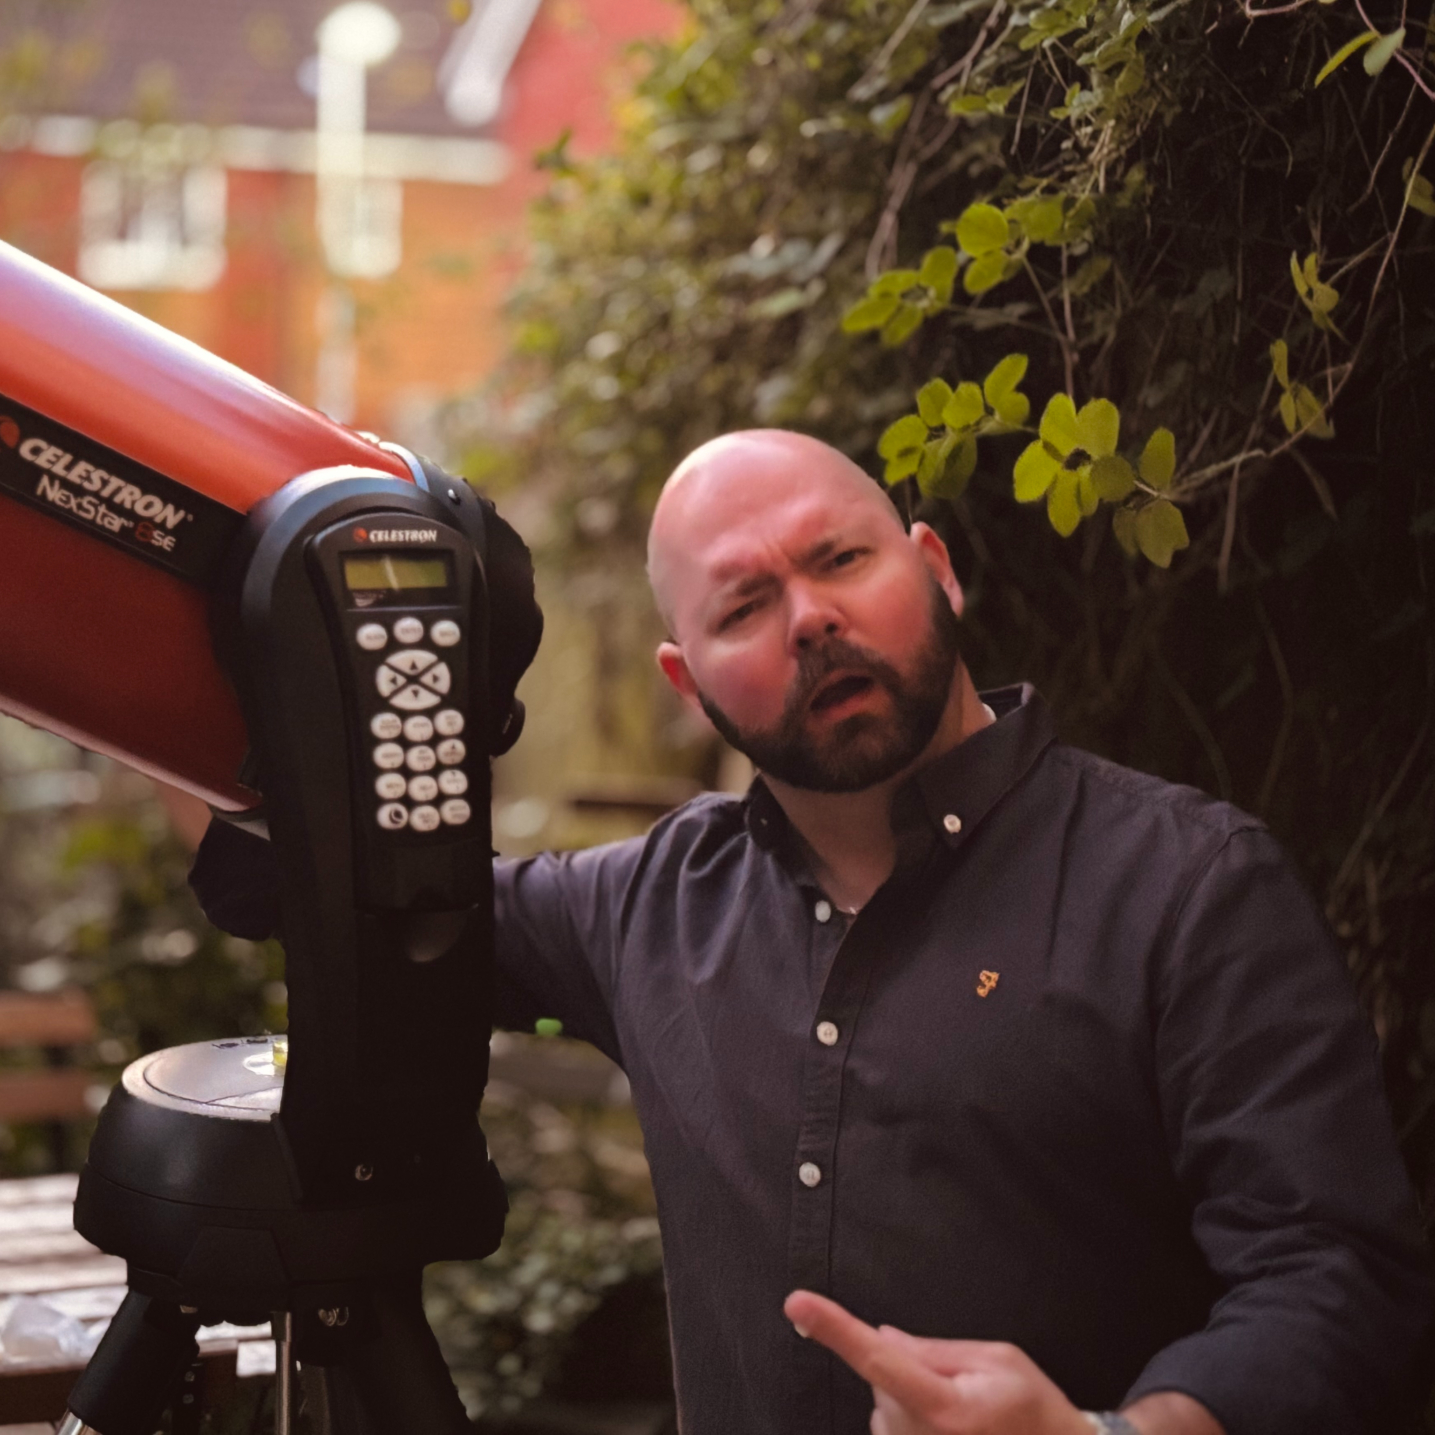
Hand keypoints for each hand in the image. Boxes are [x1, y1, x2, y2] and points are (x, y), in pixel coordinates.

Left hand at [785, 1289, 1091, 1434]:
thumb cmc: (1033, 1412)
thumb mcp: (999, 1360)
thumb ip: (934, 1350)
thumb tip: (882, 1339)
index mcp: (946, 1410)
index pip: (876, 1360)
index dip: (834, 1329)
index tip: (797, 1303)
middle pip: (881, 1379)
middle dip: (909, 1368)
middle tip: (965, 1386)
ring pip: (884, 1405)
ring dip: (911, 1398)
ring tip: (967, 1416)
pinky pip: (891, 1428)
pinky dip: (911, 1418)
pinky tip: (953, 1430)